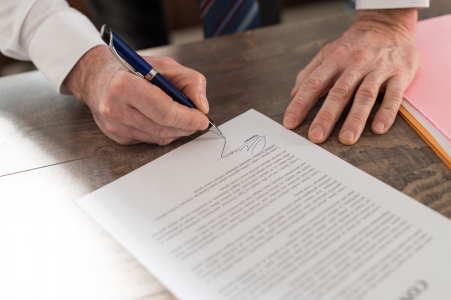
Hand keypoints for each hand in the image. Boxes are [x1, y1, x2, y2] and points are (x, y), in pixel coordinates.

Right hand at [64, 45, 209, 144]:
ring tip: (185, 121)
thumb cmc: (132, 69)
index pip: (164, 111)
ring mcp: (114, 125)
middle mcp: (115, 108)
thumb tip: (202, 107)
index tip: (203, 119)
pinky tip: (165, 122)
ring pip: (158, 137)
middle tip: (199, 122)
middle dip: (186, 126)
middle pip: (162, 127)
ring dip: (177, 131)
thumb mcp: (163, 65)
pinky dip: (163, 133)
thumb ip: (190, 81)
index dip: (188, 118)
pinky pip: (149, 140)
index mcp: (125, 85)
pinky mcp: (116, 136)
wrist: (96, 77)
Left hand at [284, 8, 418, 144]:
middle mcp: (355, 64)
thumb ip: (310, 73)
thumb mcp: (328, 52)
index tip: (290, 122)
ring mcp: (378, 69)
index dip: (300, 103)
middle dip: (326, 116)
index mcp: (334, 60)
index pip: (314, 83)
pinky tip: (378, 128)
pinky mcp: (400, 74)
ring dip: (355, 119)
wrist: (388, 23)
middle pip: (339, 92)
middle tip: (316, 136)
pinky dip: (386, 112)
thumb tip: (294, 95)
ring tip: (346, 138)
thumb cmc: (354, 44)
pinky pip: (393, 96)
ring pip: (365, 95)